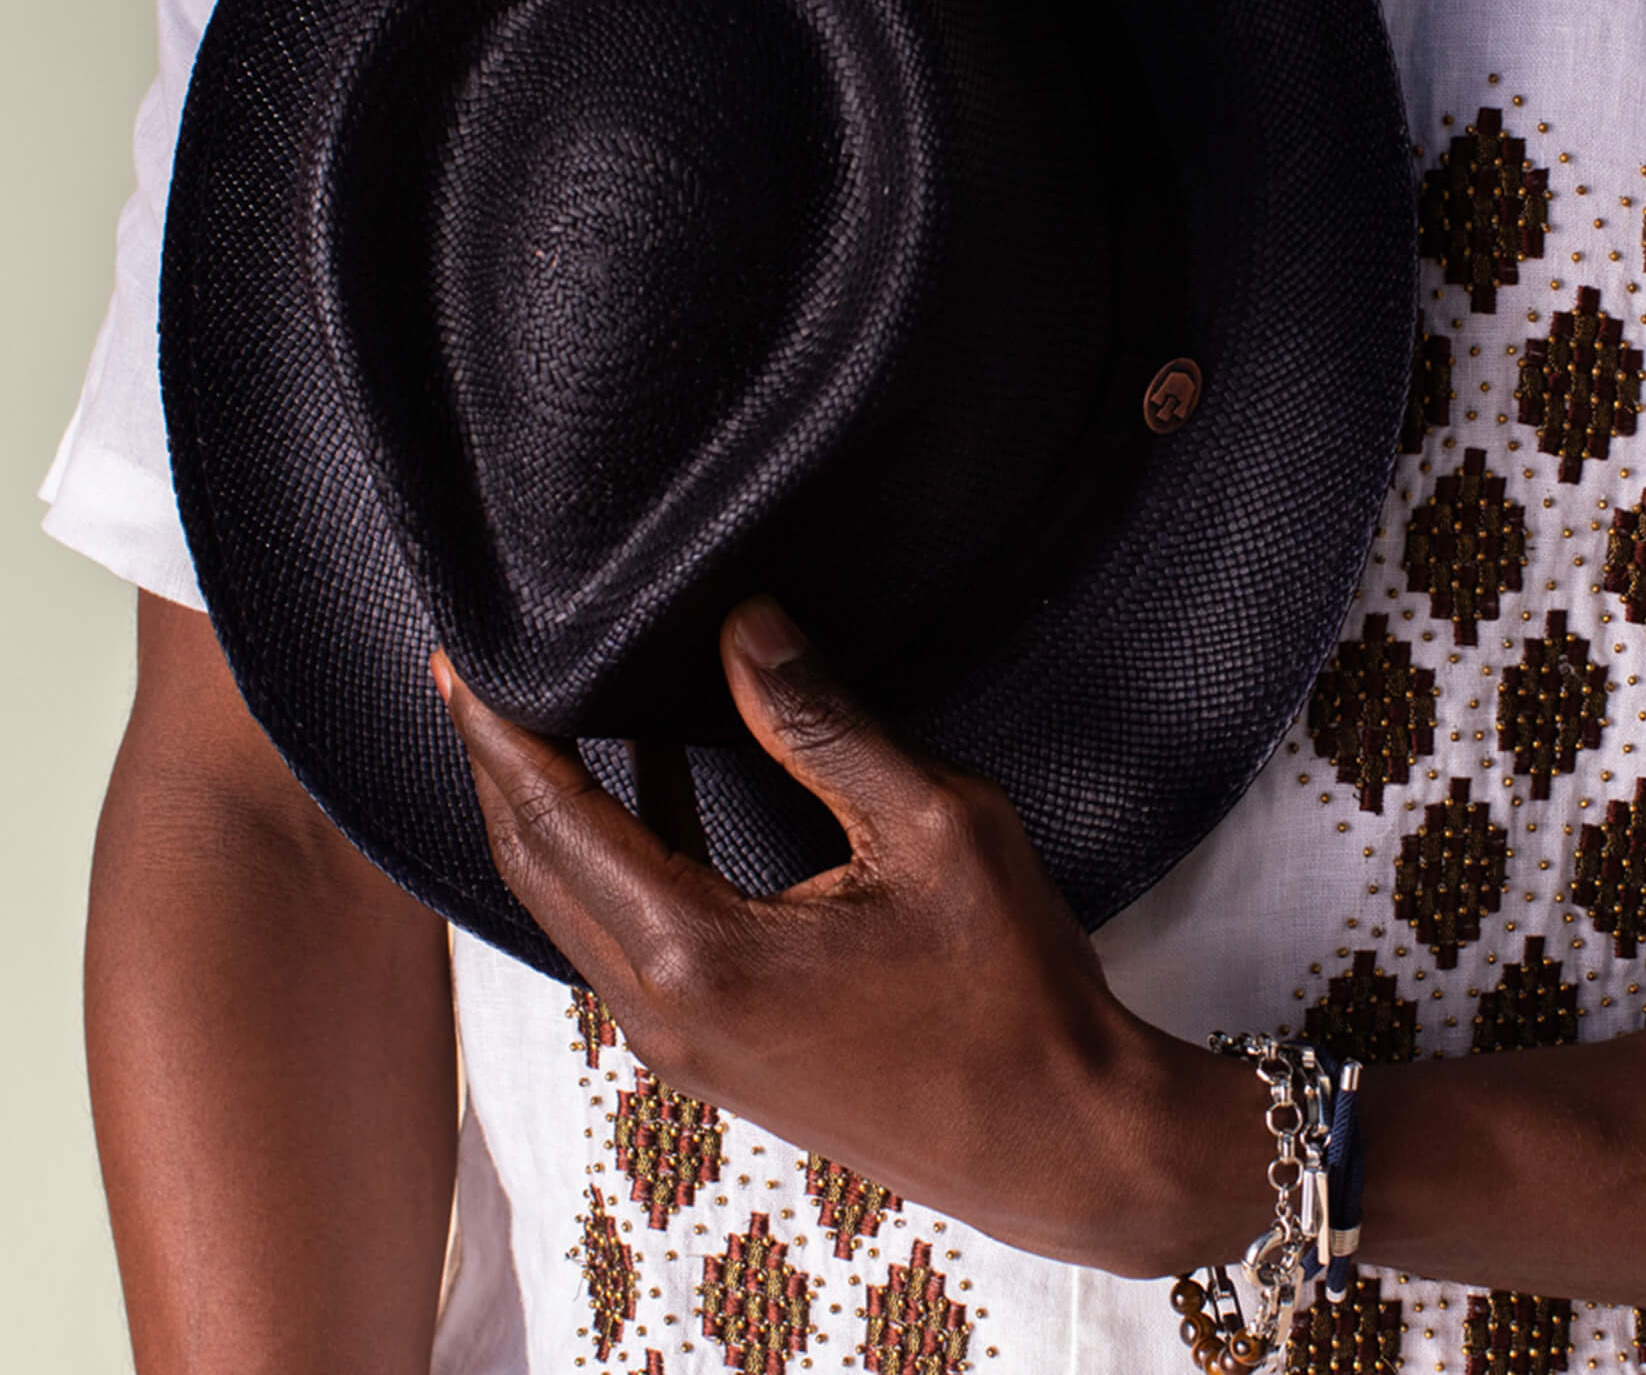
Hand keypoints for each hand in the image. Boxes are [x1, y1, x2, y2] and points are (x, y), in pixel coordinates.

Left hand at [433, 594, 1263, 1276]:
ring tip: (551, 719)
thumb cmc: (1012, 992)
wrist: (1058, 1141)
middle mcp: (667, 1013)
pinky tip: (655, 787)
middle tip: (484, 677)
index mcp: (702, 956)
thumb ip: (825, 725)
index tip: (462, 662)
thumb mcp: (936, 826)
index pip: (555, 822)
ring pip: (575, 911)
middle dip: (501, 768)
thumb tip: (744, 628)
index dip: (500, 732)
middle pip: (537, 871)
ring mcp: (687, 1047)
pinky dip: (615, 860)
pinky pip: (627, 942)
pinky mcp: (720, 1057)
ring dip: (554, 816)